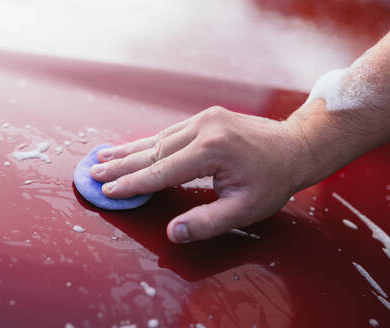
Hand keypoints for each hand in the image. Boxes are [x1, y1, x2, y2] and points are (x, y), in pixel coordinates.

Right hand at [91, 106, 310, 242]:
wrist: (295, 146)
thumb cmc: (273, 179)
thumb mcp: (245, 209)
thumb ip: (206, 222)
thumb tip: (173, 233)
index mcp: (211, 150)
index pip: (161, 172)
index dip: (132, 184)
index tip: (108, 190)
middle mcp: (204, 128)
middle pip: (152, 150)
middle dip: (121, 164)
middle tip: (93, 170)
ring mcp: (205, 119)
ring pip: (158, 138)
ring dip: (130, 150)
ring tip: (104, 156)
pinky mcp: (207, 117)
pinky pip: (170, 132)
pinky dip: (148, 142)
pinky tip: (134, 147)